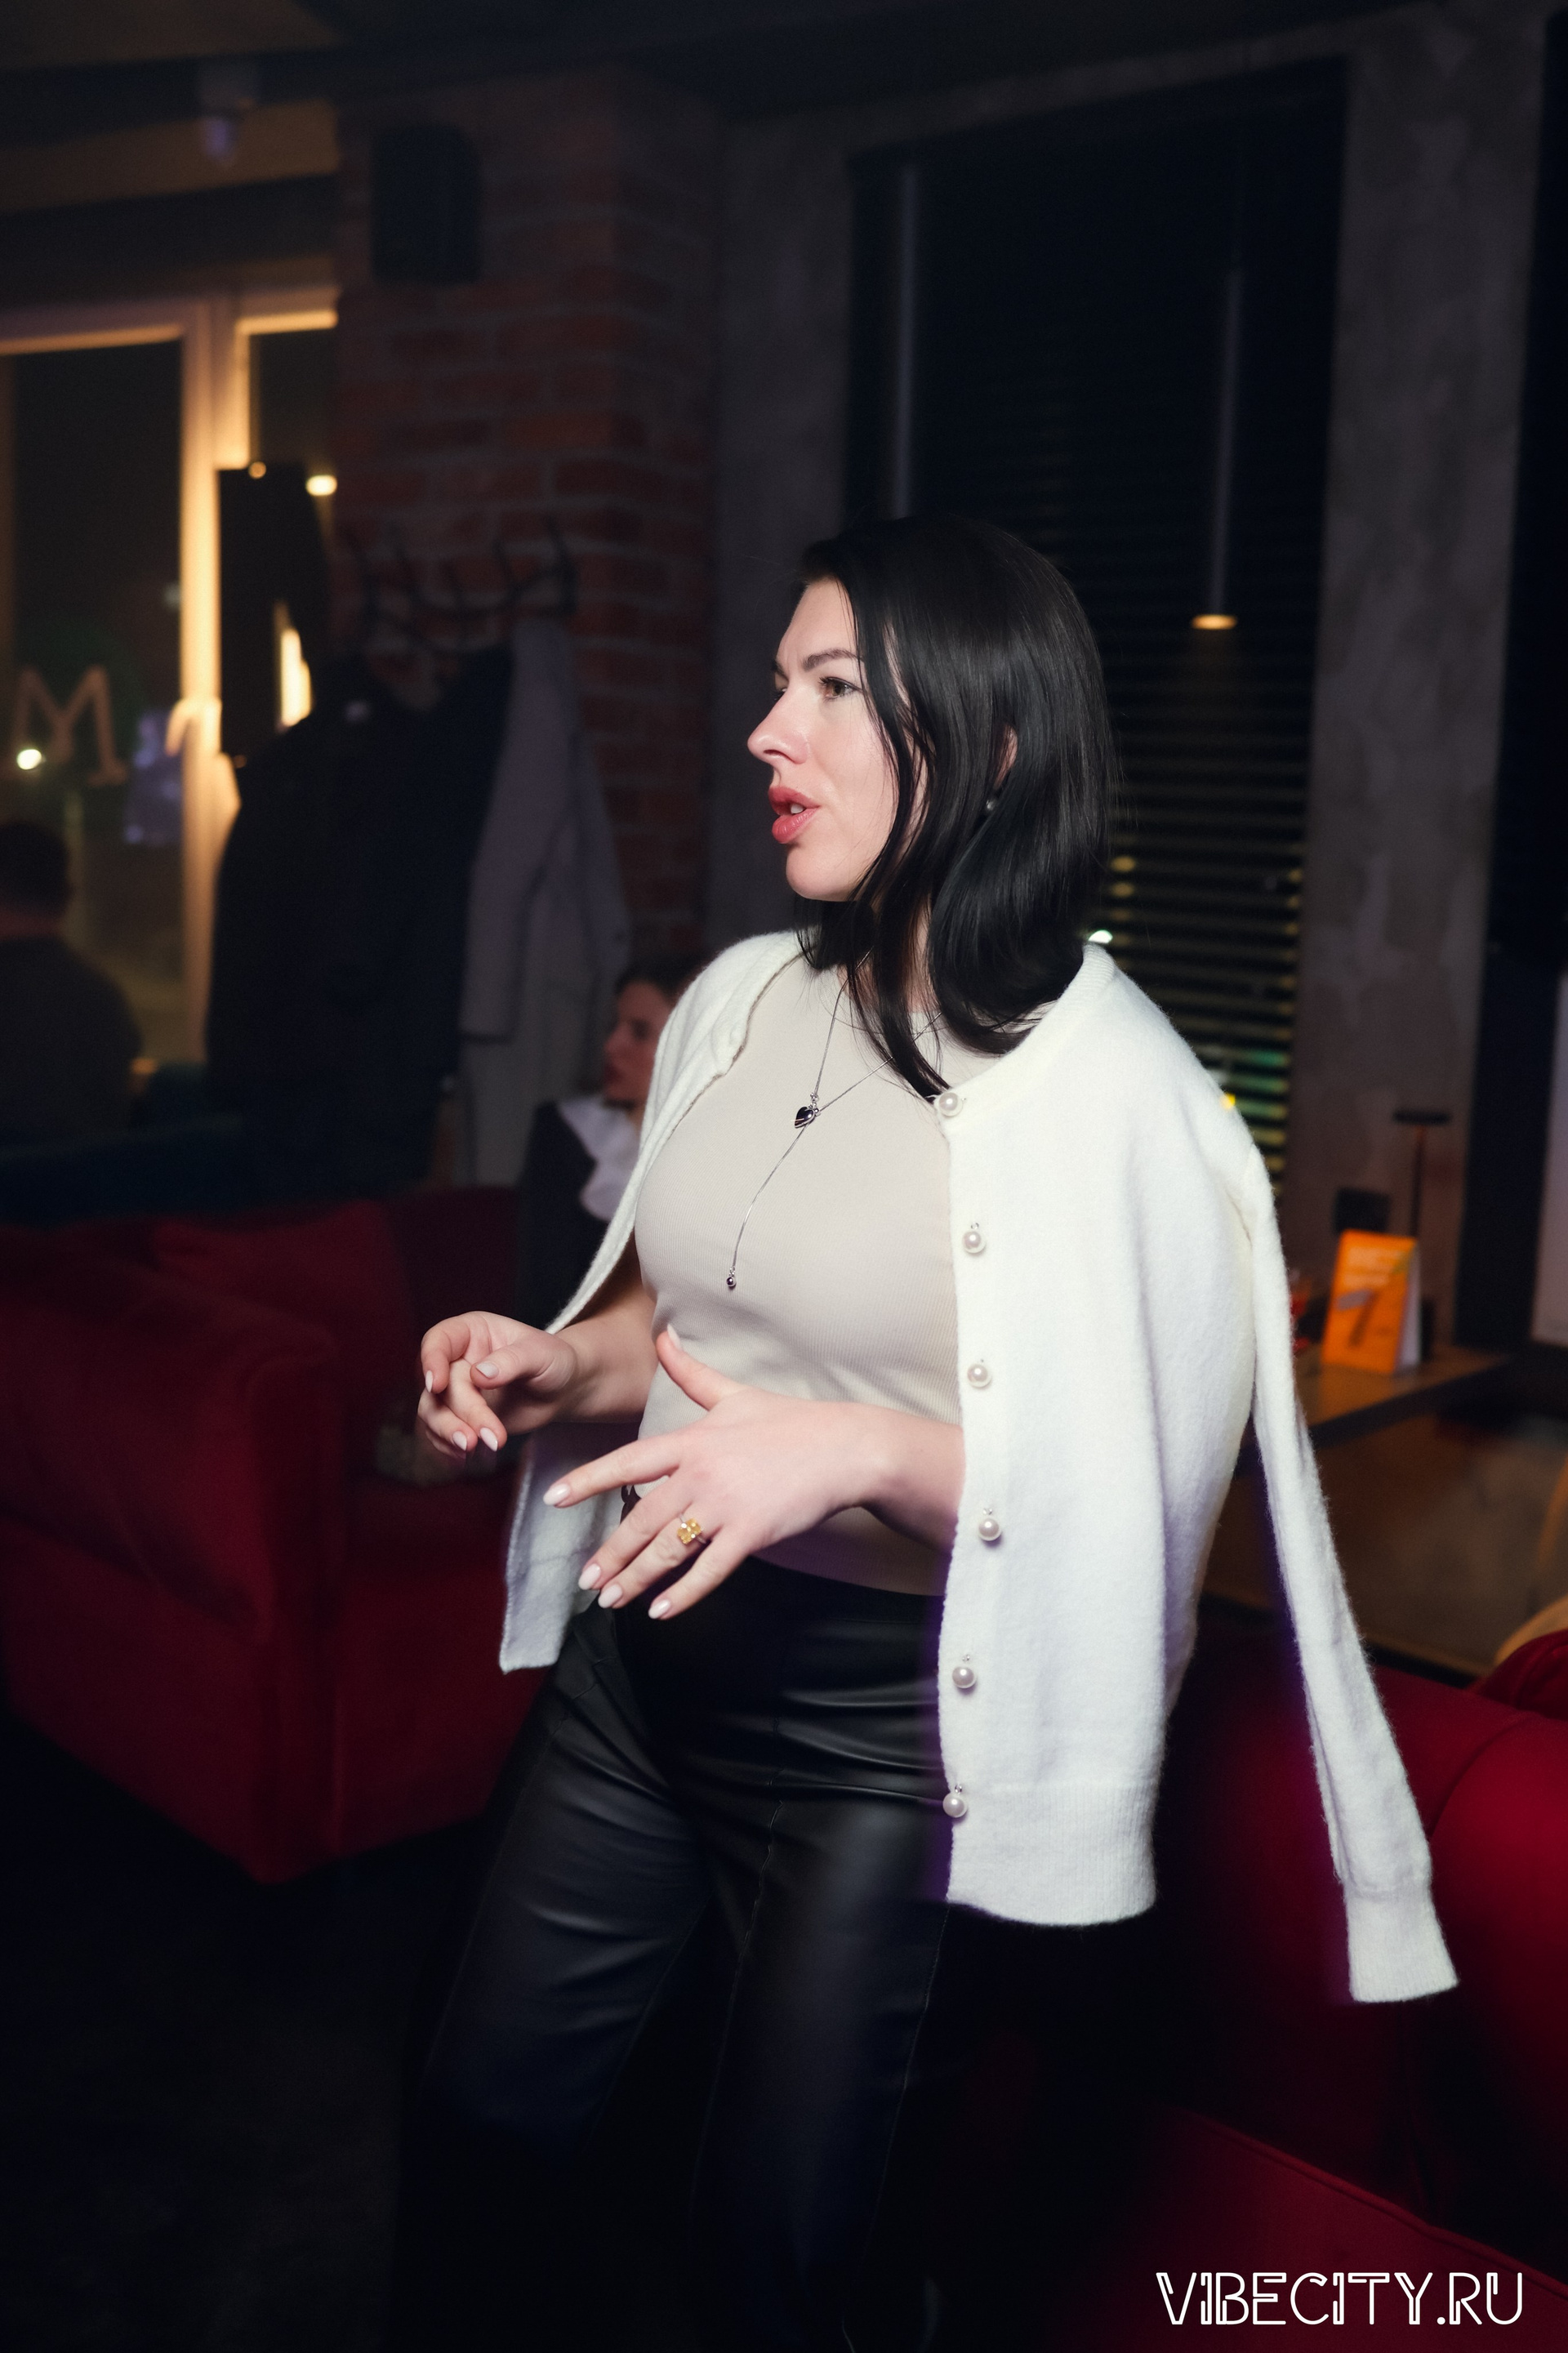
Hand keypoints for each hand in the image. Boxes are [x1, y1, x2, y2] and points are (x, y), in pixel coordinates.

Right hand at [417, 1312, 579, 1459]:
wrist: (564, 1389)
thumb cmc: (554, 1361)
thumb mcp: (541, 1354)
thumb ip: (511, 1361)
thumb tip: (479, 1375)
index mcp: (471, 1332)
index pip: (438, 1340)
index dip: (431, 1360)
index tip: (437, 1385)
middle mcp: (456, 1359)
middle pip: (440, 1387)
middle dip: (462, 1413)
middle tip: (484, 1437)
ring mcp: (456, 1390)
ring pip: (433, 1412)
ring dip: (449, 1433)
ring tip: (474, 1449)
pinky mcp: (461, 1417)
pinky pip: (441, 1434)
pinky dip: (449, 1447)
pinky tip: (468, 1458)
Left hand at [542, 1328, 961, 1619]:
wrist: (845, 1447)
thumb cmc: (791, 1422)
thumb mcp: (734, 1394)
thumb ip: (691, 1372)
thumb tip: (662, 1335)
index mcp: (692, 1441)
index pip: (628, 1462)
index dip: (588, 1481)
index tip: (554, 1499)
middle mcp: (701, 1474)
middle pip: (641, 1519)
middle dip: (610, 1553)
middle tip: (586, 1580)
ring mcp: (726, 1506)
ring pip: (668, 1549)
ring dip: (635, 1579)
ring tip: (612, 1600)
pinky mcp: (752, 1533)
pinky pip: (709, 1570)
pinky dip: (684, 1594)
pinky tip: (662, 1612)